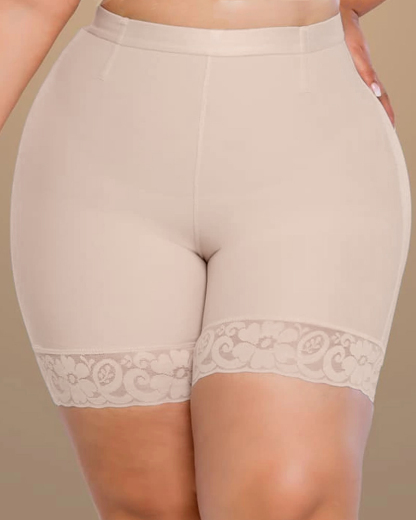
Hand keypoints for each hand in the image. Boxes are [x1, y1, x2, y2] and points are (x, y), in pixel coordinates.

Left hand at [340, 6, 394, 127]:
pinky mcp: (348, 72)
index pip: (381, 100)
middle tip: (381, 135)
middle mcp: (364, 78)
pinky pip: (354, 91)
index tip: (391, 128)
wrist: (337, 21)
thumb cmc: (345, 37)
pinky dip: (357, 102)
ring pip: (365, 97)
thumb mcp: (356, 56)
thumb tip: (376, 92)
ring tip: (367, 127)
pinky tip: (352, 109)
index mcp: (368, 77)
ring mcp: (357, 76)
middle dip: (379, 118)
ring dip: (368, 111)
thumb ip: (366, 72)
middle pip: (375, 102)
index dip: (387, 115)